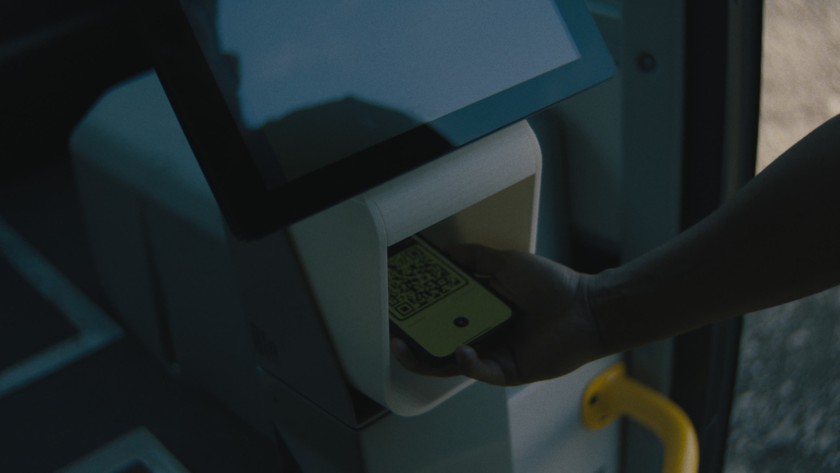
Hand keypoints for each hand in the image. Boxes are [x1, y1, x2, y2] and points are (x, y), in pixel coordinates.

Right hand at [390, 244, 604, 385]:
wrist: (586, 307)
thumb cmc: (552, 285)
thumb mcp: (506, 262)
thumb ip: (475, 257)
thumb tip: (445, 250)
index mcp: (477, 311)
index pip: (439, 315)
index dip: (417, 313)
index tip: (398, 306)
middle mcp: (481, 334)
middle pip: (437, 344)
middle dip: (411, 343)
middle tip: (394, 334)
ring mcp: (492, 354)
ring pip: (450, 363)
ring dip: (427, 358)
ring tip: (408, 348)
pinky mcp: (507, 371)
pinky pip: (480, 372)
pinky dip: (467, 364)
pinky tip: (461, 350)